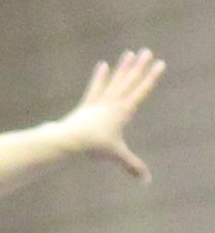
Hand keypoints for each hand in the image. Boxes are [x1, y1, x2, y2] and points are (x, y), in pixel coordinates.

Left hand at [58, 50, 165, 180]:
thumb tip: (147, 181)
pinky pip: (95, 89)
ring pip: (114, 82)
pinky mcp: (87, 106)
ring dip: (123, 68)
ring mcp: (99, 103)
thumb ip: (133, 166)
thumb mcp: (117, 156)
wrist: (71, 140)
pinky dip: (99, 78)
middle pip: (129, 82)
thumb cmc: (95, 147)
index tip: (160, 64)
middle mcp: (113, 103)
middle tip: (147, 51)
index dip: (151, 77)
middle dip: (139, 67)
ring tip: (129, 53)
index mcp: (123, 112)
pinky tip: (103, 66)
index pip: (141, 91)